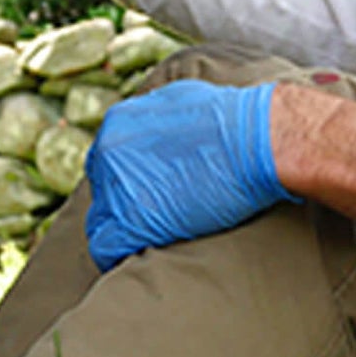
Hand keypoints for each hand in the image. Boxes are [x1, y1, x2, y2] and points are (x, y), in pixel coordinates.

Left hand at [84, 80, 298, 271]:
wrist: (254, 141)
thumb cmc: (231, 120)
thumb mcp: (178, 98)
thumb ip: (154, 117)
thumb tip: (155, 132)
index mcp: (117, 123)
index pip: (104, 163)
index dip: (125, 182)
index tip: (147, 196)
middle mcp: (108, 152)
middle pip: (101, 192)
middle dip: (122, 207)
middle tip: (153, 220)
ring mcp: (116, 187)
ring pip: (101, 223)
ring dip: (123, 232)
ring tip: (151, 243)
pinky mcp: (131, 220)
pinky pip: (107, 248)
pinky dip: (119, 256)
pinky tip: (141, 258)